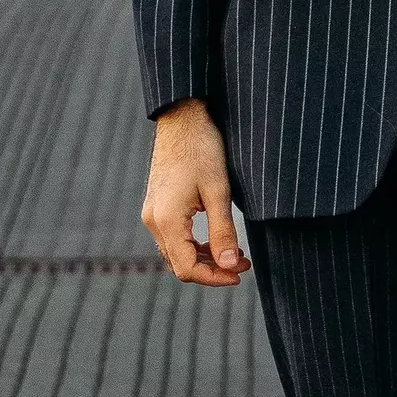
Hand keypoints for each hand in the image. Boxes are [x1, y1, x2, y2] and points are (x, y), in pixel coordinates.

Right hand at [142, 99, 249, 284]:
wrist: (182, 118)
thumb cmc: (202, 149)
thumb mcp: (219, 191)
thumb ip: (223, 231)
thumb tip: (229, 266)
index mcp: (166, 219)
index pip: (187, 268)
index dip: (214, 278)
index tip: (240, 273)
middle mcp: (153, 221)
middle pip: (180, 264)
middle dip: (213, 269)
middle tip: (244, 263)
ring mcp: (152, 213)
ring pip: (177, 252)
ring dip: (205, 257)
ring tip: (236, 252)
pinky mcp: (157, 205)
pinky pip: (174, 237)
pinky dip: (195, 244)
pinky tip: (218, 238)